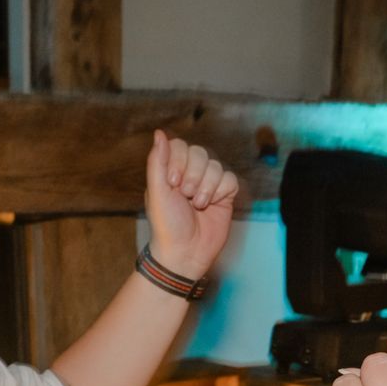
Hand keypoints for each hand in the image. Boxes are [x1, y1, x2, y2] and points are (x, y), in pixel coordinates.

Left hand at [144, 130, 238, 280]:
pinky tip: (212, 205)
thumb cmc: (166, 225)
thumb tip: (159, 132)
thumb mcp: (156, 191)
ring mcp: (209, 184)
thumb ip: (157, 161)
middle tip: (185, 196)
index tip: (172, 184)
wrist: (185, 252)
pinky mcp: (225, 195)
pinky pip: (229, 179)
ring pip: (215, 166)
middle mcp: (190, 174)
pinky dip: (220, 191)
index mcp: (170, 171)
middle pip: (200, 153)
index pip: (179, 146)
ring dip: (206, 187)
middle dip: (193, 175)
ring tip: (197, 205)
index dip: (178, 161)